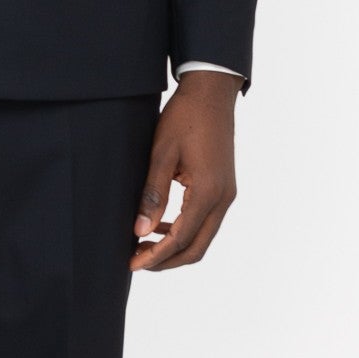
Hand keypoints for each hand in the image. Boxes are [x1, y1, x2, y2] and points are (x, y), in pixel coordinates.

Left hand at [130, 71, 239, 271]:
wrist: (212, 93)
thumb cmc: (185, 117)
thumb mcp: (162, 153)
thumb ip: (152, 194)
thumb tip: (140, 231)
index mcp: (208, 191)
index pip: (180, 238)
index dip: (156, 256)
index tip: (132, 264)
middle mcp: (223, 198)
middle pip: (196, 248)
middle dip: (166, 260)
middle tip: (136, 262)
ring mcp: (226, 194)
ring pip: (203, 237)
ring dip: (175, 247)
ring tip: (144, 245)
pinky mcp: (224, 188)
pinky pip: (205, 221)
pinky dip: (184, 231)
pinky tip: (161, 225)